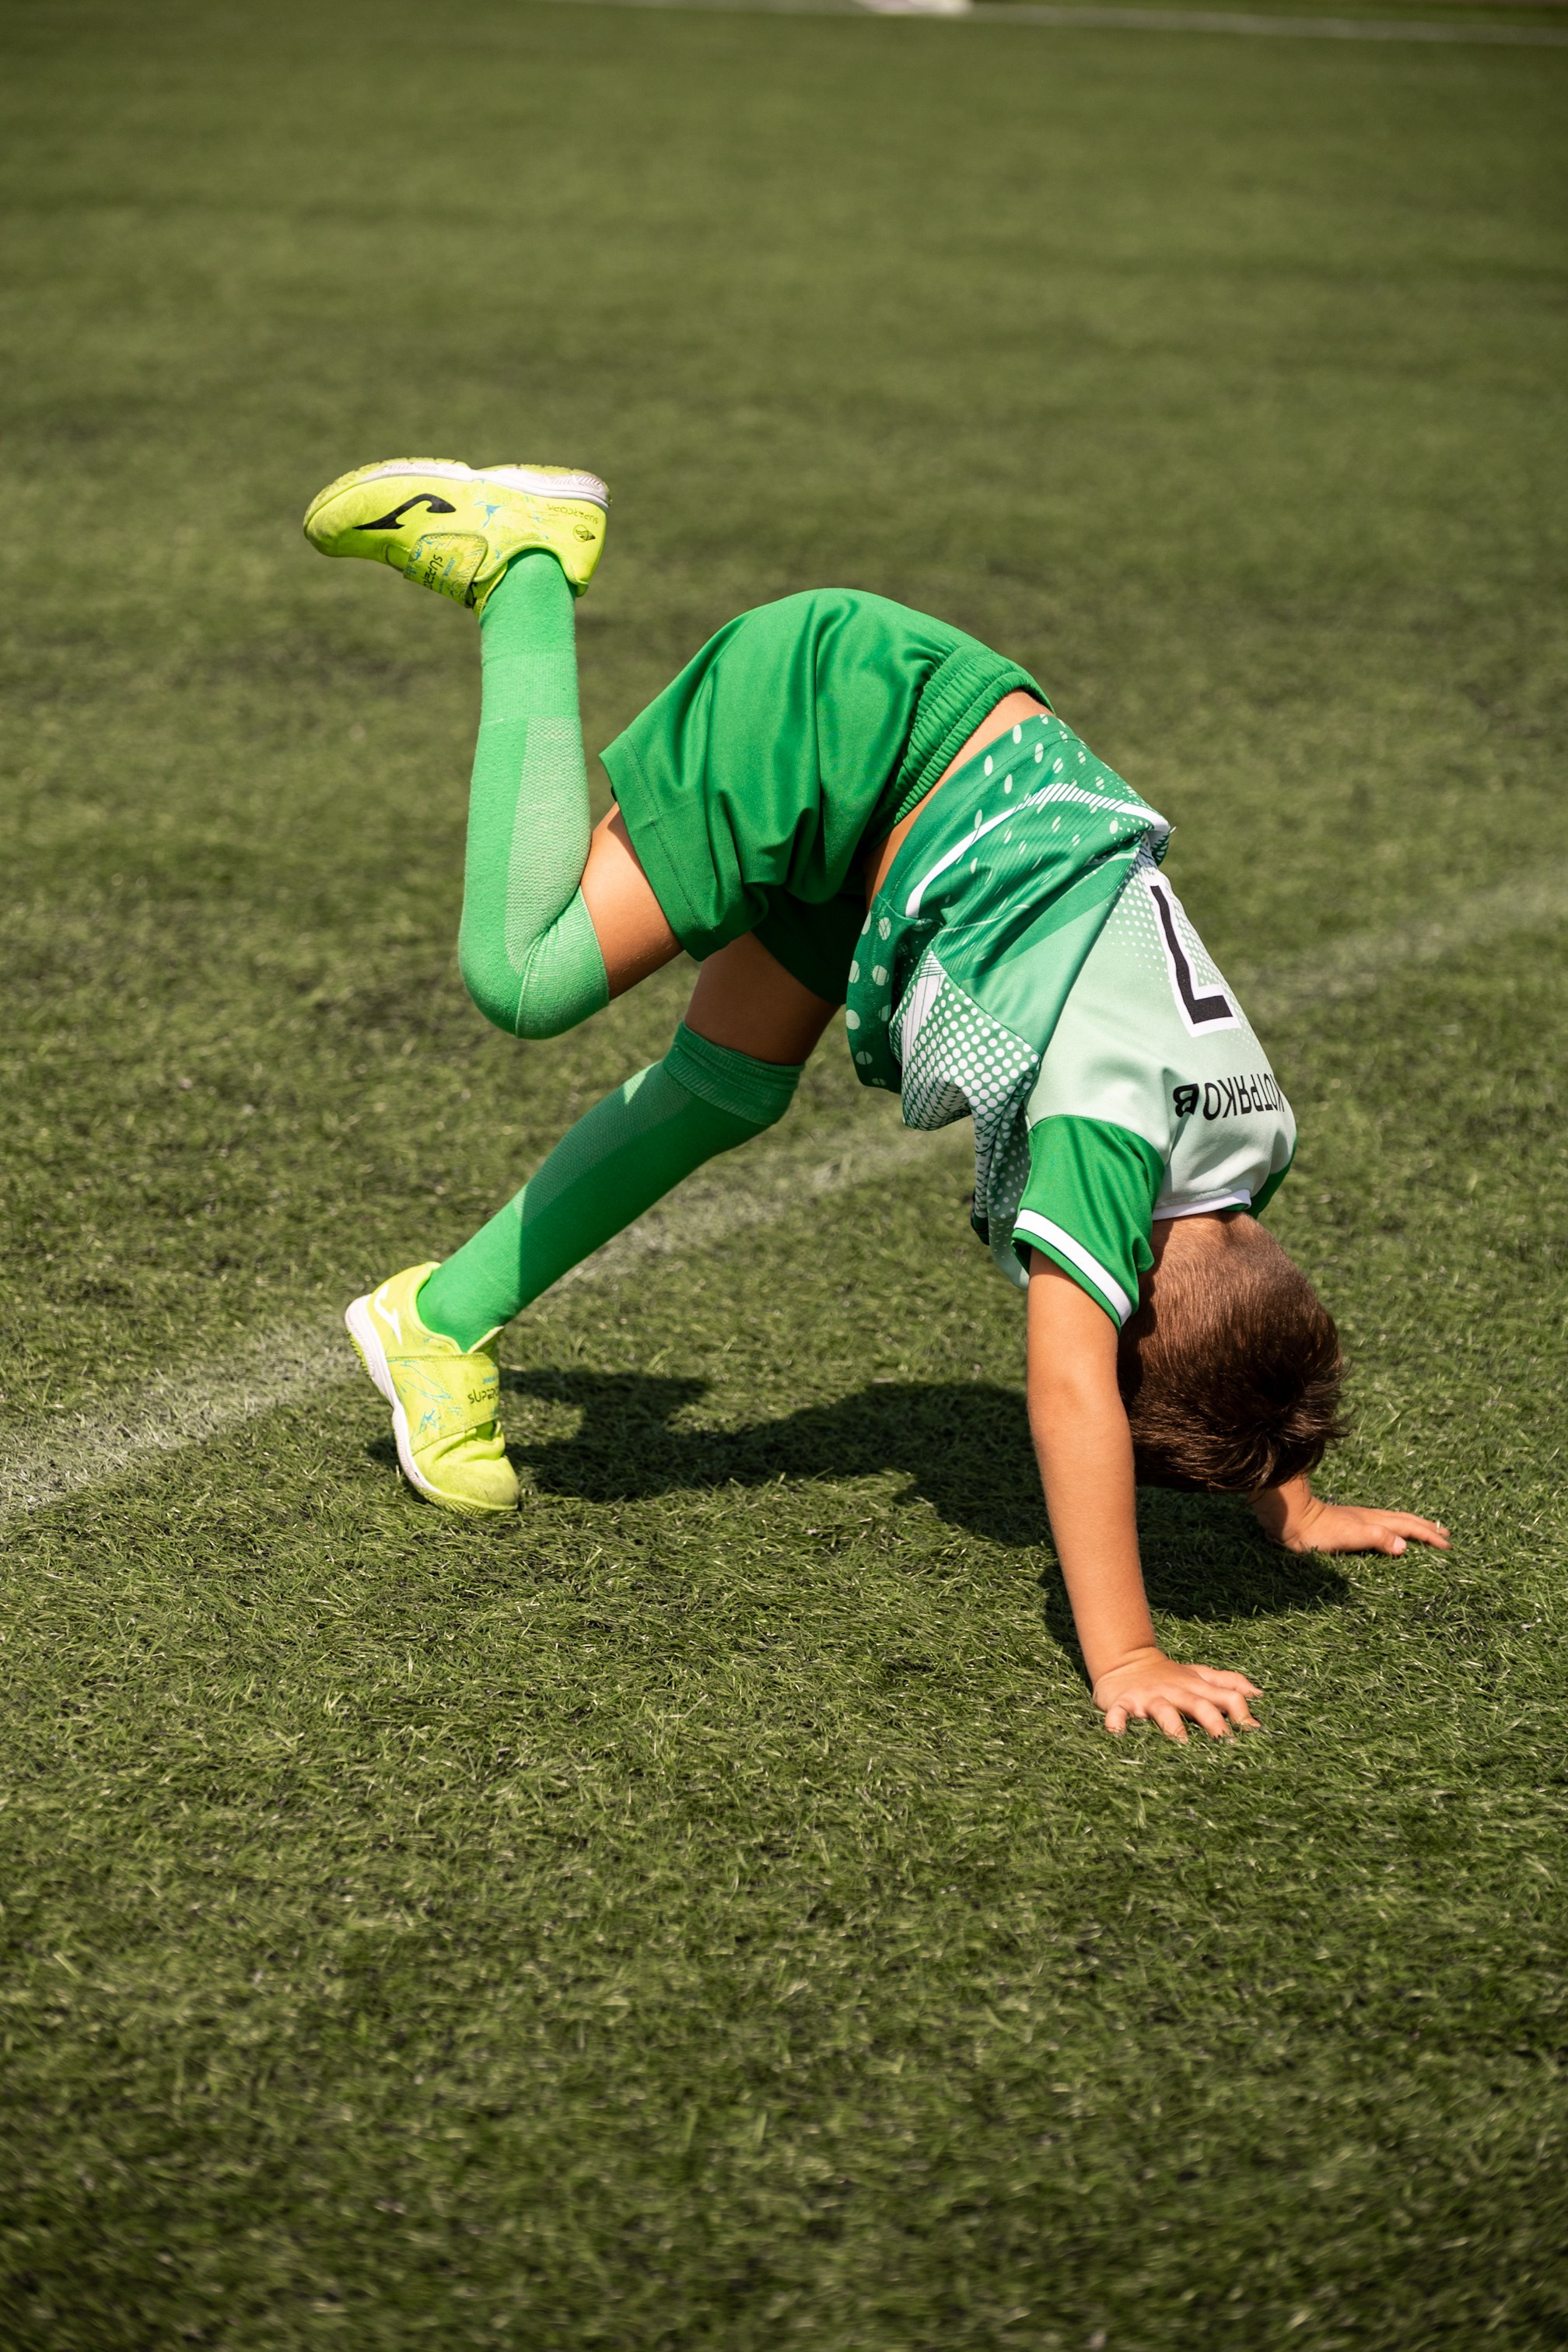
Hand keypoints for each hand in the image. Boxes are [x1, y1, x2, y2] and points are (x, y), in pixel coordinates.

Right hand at [1091, 1648, 1261, 1742]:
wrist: (1127, 1661)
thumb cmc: (1170, 1676)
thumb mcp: (1200, 1675)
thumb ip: (1229, 1684)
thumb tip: (1259, 1695)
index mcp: (1198, 1687)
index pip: (1227, 1696)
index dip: (1242, 1713)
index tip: (1254, 1734)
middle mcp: (1176, 1692)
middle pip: (1199, 1705)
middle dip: (1214, 1723)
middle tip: (1226, 1743)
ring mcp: (1150, 1697)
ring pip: (1163, 1710)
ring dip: (1172, 1726)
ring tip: (1180, 1743)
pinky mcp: (1124, 1702)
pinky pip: (1119, 1712)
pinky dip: (1117, 1721)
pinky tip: (1116, 1732)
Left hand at [1252, 1479, 1449, 1557]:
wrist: (1290, 1520)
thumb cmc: (1319, 1530)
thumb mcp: (1351, 1536)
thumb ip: (1378, 1539)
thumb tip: (1406, 1546)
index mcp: (1374, 1521)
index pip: (1409, 1527)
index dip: (1429, 1536)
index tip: (1448, 1545)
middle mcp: (1369, 1518)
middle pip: (1404, 1521)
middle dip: (1425, 1528)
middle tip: (1444, 1534)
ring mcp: (1358, 1521)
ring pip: (1392, 1522)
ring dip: (1410, 1528)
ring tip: (1423, 1532)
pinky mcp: (1347, 1526)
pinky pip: (1379, 1527)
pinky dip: (1392, 1531)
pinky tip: (1386, 1535)